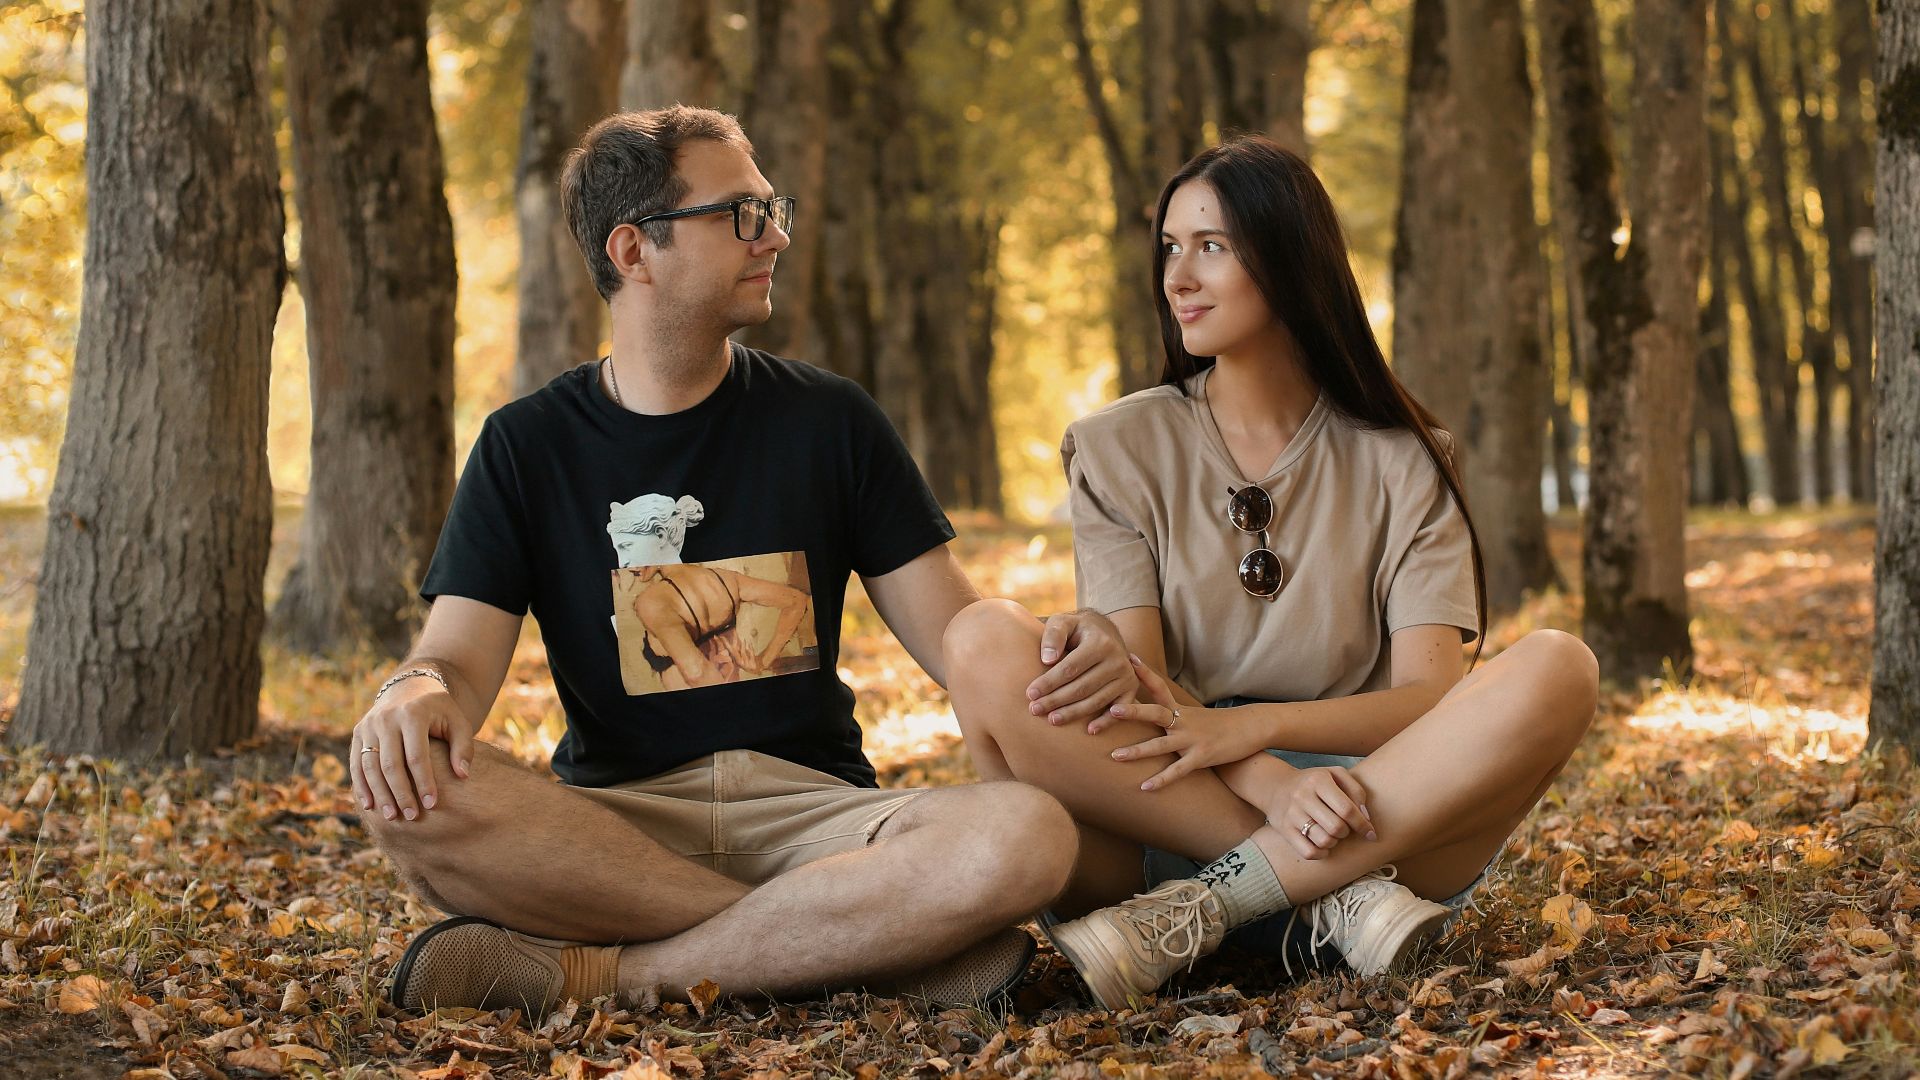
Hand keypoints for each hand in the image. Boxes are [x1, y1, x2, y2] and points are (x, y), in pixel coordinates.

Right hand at [351, 674, 474, 821]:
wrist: (410, 687)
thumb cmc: (440, 711)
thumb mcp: (458, 722)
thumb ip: (463, 747)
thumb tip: (462, 775)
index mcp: (413, 714)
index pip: (416, 755)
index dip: (424, 782)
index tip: (432, 804)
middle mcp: (386, 719)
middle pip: (390, 764)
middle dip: (401, 793)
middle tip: (412, 816)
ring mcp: (369, 725)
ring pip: (370, 766)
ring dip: (380, 794)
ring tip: (392, 816)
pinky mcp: (358, 733)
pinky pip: (356, 763)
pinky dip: (361, 785)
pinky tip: (370, 805)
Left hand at [1025, 609, 1137, 727]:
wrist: (1106, 632)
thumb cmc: (1077, 630)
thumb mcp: (1063, 622)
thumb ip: (1053, 636)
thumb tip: (1047, 660)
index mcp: (1100, 643)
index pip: (1070, 668)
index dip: (1049, 683)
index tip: (1030, 693)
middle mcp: (1118, 660)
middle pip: (1082, 687)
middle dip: (1056, 700)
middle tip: (1035, 710)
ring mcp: (1126, 676)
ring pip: (1096, 700)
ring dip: (1073, 713)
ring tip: (1052, 719)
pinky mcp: (1131, 689)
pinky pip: (1119, 709)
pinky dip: (1106, 722)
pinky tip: (1089, 730)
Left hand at [1107, 657, 1265, 789]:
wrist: (1252, 728)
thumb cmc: (1220, 723)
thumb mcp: (1195, 715)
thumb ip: (1173, 714)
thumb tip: (1151, 713)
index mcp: (1180, 710)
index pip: (1159, 687)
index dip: (1144, 673)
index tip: (1128, 657)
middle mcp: (1183, 722)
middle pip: (1155, 713)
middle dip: (1132, 712)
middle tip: (1112, 710)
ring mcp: (1192, 740)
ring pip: (1160, 746)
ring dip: (1137, 751)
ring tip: (1115, 756)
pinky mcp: (1201, 758)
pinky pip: (1177, 771)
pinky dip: (1161, 780)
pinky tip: (1145, 787)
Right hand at [1275, 766, 1374, 859]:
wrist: (1276, 786)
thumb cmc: (1314, 783)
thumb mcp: (1336, 775)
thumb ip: (1356, 791)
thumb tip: (1366, 818)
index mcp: (1318, 780)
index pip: (1347, 809)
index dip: (1363, 825)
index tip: (1371, 834)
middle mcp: (1302, 796)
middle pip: (1337, 828)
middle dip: (1347, 832)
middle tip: (1345, 829)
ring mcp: (1291, 814)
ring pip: (1324, 841)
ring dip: (1334, 842)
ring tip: (1332, 835)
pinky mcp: (1284, 829)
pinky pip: (1308, 852)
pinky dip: (1321, 853)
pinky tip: (1322, 845)